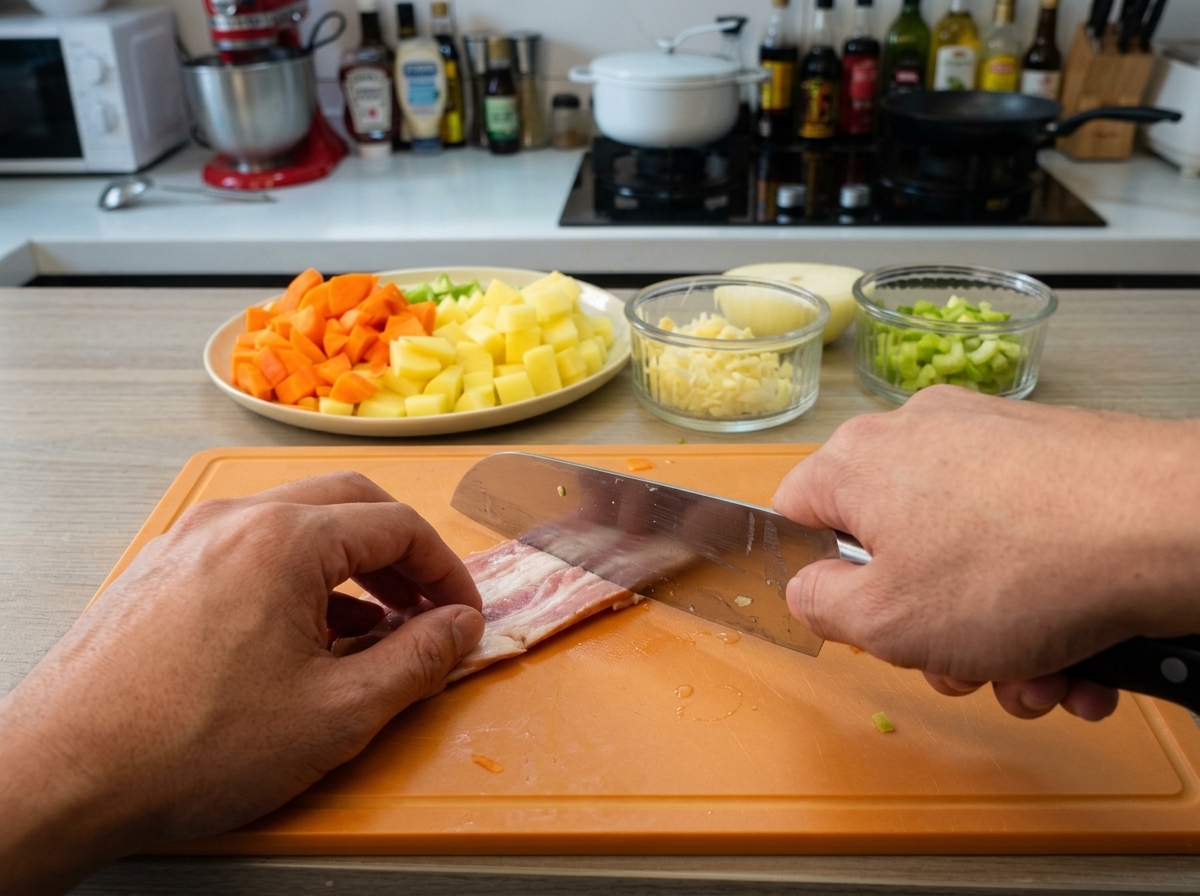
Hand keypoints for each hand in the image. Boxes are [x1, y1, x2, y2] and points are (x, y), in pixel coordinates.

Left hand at [0, 472, 483, 895]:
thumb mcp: (337, 713)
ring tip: (373, 628)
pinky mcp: (160, 571)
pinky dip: (296, 578)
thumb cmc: (189, 745)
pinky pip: (249, 551)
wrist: (61, 774)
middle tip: (427, 607)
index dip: (446, 571)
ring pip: (296, 524)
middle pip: (349, 504)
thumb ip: (416, 661)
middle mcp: (235, 520)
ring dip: (349, 565)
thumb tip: (459, 628)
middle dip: (401, 553)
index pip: (398, 524)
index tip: (463, 613)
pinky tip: (305, 636)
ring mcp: (189, 540)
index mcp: (285, 538)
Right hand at [772, 386, 1199, 721]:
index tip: (851, 623)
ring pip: (961, 559)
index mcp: (857, 462)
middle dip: (925, 629)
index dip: (814, 580)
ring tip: (1036, 676)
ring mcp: (990, 442)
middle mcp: (918, 436)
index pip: (794, 516)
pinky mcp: (1051, 460)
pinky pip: (1019, 543)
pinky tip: (1074, 657)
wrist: (1167, 526)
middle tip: (960, 668)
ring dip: (990, 636)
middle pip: (889, 551)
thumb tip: (811, 592)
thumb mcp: (884, 622)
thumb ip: (818, 607)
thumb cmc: (1020, 568)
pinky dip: (1038, 604)